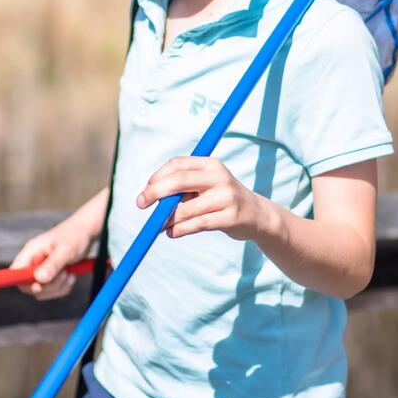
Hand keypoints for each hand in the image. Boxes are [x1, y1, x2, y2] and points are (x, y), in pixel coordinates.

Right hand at [10, 219, 92, 299]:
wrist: (86, 232)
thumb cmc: (74, 235)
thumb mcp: (65, 250)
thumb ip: (52, 264)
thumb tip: (39, 279)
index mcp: (31, 252)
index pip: (16, 272)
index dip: (24, 283)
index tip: (39, 286)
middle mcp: (33, 262)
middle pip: (29, 286)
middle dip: (48, 286)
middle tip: (64, 274)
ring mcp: (42, 270)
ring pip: (43, 291)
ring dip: (59, 287)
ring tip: (69, 272)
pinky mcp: (51, 277)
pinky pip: (54, 291)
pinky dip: (64, 287)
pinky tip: (71, 275)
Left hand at [136, 157, 266, 240]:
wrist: (257, 215)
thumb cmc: (221, 199)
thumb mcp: (206, 186)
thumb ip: (182, 188)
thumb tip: (151, 198)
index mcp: (211, 164)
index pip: (177, 164)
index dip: (157, 176)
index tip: (146, 190)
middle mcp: (219, 177)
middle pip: (178, 181)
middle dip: (155, 193)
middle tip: (141, 204)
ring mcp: (226, 197)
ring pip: (185, 209)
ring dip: (167, 219)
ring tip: (161, 226)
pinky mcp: (230, 217)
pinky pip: (196, 224)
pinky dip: (179, 230)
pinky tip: (172, 233)